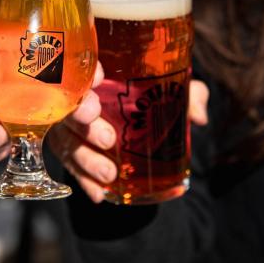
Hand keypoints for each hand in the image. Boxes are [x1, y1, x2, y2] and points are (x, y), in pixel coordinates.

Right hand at [49, 73, 209, 202]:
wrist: (143, 113)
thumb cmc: (154, 93)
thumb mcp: (174, 88)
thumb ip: (190, 95)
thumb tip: (198, 116)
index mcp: (100, 74)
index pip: (82, 68)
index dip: (87, 73)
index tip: (102, 78)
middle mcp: (78, 97)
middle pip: (67, 107)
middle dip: (82, 121)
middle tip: (108, 137)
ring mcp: (71, 125)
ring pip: (66, 140)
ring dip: (85, 158)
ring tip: (110, 173)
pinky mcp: (71, 149)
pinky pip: (70, 165)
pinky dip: (84, 180)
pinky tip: (99, 194)